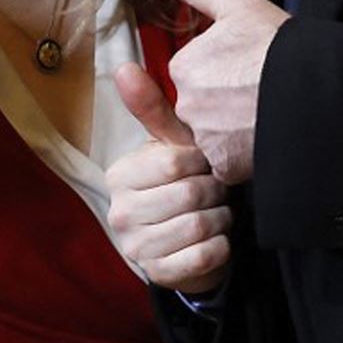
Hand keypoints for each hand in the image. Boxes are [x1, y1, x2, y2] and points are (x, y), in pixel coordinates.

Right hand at [105, 62, 232, 293]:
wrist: (187, 241)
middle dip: (215, 192)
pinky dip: (223, 245)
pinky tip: (217, 237)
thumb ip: (152, 107)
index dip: (202, 163)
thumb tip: (124, 67)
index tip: (205, 164)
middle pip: (191, 195)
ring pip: (201, 225)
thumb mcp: (171, 145)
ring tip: (216, 212)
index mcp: (119, 175)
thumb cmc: (181, 182)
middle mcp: (120, 212)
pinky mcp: (159, 274)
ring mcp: (136, 247)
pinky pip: (207, 255)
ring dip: (221, 218)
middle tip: (215, 191)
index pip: (175, 163)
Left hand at [155, 0, 287, 184]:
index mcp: (185, 66)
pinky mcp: (226, 165)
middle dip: (225, 101)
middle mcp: (188, 104)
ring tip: (265, 112)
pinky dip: (243, 154)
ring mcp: (206, 137)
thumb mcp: (236, 5)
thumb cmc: (281, 44)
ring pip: (214, 135)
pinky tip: (264, 135)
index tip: (249, 66)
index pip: (195, 73)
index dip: (224, 69)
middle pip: (202, 106)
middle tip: (260, 90)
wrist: (319, 87)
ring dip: (234, 129)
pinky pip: (227, 163)